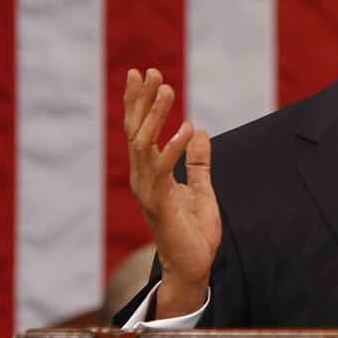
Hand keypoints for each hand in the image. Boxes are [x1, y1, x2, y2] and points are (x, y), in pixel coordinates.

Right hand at [124, 68, 221, 317]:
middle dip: (142, 100)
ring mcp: (148, 191)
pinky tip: (186, 128)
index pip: (140, 130)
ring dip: (155, 115)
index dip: (140, 102)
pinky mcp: (161, 204)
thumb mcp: (201, 188)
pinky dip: (174, 148)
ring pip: (144, 144)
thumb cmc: (194, 231)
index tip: (142, 73)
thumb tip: (198, 130)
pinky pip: (163, 170)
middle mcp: (142, 178)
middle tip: (150, 71)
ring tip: (167, 88)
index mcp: (150, 173)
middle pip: (136, 131)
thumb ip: (197, 162)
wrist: (194, 266)